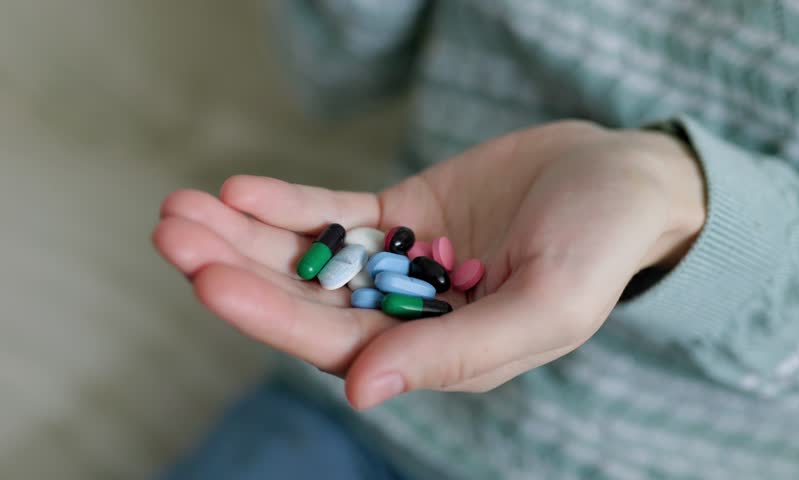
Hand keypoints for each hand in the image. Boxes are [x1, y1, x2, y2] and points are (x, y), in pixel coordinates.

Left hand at [153, 120, 705, 408]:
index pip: (341, 343)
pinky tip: (241, 188)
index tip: (208, 280)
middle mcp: (410, 316)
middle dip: (236, 268)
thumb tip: (362, 391)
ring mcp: (401, 264)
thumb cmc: (602, 246)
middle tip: (172, 232)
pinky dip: (288, 203)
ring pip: (309, 258)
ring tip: (181, 206)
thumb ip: (460, 352)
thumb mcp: (548, 303)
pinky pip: (335, 213)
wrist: (626, 180)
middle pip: (307, 300)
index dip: (272, 315)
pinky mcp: (402, 216)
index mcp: (442, 354)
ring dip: (244, 234)